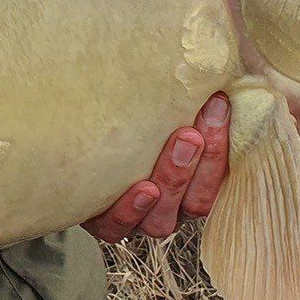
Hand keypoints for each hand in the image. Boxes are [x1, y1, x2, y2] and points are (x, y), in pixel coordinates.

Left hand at [83, 92, 230, 243]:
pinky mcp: (104, 222)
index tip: (218, 107)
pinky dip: (131, 209)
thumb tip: (219, 72)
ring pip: (162, 218)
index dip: (221, 150)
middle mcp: (170, 208)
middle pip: (195, 202)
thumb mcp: (165, 112)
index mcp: (194, 185)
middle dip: (199, 163)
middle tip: (193, 130)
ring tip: (173, 148)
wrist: (78, 138)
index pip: (218, 180)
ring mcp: (139, 219)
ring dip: (172, 180)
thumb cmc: (133, 123)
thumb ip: (193, 102)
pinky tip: (141, 187)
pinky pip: (118, 227)